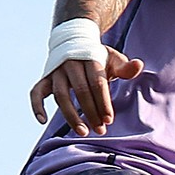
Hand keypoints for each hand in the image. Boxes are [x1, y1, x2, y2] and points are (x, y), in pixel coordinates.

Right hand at [29, 47, 143, 135]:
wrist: (75, 43)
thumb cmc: (98, 57)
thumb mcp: (113, 59)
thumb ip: (125, 66)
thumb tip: (138, 65)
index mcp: (89, 59)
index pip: (97, 83)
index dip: (103, 102)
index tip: (109, 119)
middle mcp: (70, 64)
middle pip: (80, 91)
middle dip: (91, 112)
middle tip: (100, 130)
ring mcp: (55, 71)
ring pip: (60, 95)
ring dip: (70, 115)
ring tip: (82, 131)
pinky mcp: (44, 78)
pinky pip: (36, 92)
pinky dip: (36, 106)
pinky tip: (42, 121)